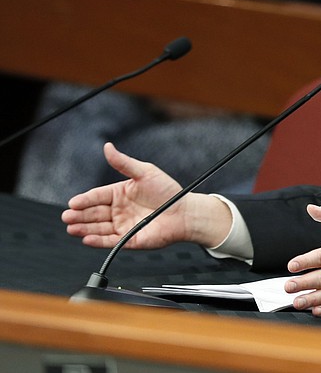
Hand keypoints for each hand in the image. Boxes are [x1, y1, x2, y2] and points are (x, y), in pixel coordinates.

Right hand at [61, 142, 230, 249]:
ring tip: (72, 228)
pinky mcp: (129, 240)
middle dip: (79, 215)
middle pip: (93, 213)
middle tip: (67, 216)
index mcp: (120, 193)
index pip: (97, 196)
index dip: (84, 200)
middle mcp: (118, 210)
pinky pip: (110, 241)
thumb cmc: (169, 192)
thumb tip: (107, 146)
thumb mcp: (145, 172)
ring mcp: (122, 225)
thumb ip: (124, 163)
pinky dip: (97, 241)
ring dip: (83, 228)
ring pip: (98, 227)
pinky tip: (86, 238)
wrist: (185, 213)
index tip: (73, 202)